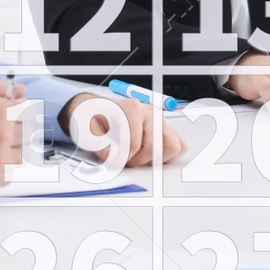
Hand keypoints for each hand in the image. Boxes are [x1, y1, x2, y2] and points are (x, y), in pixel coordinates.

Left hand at [60, 93, 186, 165]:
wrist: (97, 111)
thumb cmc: (95, 119)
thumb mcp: (89, 131)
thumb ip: (99, 146)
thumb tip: (112, 158)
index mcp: (132, 109)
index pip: (134, 145)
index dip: (121, 158)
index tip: (112, 159)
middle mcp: (150, 112)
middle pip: (156, 147)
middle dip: (138, 160)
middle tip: (125, 159)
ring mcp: (161, 121)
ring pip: (173, 146)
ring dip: (155, 159)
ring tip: (138, 158)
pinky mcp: (167, 130)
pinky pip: (180, 146)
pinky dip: (167, 156)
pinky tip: (150, 156)